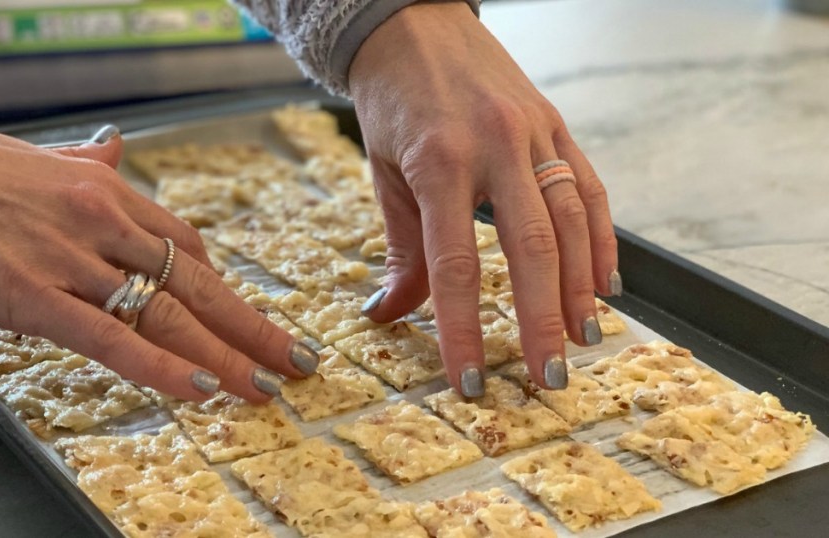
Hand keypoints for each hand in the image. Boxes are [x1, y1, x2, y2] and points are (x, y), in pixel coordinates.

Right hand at [0, 115, 315, 401]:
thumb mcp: (43, 160)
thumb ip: (89, 163)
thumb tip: (119, 148)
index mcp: (108, 190)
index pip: (185, 245)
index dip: (222, 288)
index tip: (247, 316)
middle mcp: (103, 223)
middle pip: (195, 283)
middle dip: (251, 326)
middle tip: (295, 361)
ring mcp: (72, 261)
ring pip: (166, 314)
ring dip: (223, 356)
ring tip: (265, 387)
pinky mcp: (34, 299)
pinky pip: (111, 339)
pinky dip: (161, 366)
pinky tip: (201, 389)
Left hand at [349, 2, 618, 393]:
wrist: (413, 25)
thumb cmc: (393, 102)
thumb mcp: (385, 174)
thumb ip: (400, 248)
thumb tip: (390, 315)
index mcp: (439, 162)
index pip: (454, 266)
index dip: (462, 330)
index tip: (471, 380)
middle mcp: (495, 146)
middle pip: (531, 248)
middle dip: (543, 320)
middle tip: (550, 376)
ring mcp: (534, 133)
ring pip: (572, 221)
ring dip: (582, 287)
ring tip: (584, 338)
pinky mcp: (557, 125)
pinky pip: (588, 189)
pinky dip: (602, 240)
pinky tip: (605, 282)